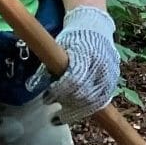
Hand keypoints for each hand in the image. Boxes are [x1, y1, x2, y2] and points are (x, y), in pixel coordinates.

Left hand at [46, 6, 120, 124]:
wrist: (95, 27)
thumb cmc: (72, 38)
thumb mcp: (56, 48)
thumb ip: (46, 67)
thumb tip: (31, 87)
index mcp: (86, 55)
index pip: (73, 81)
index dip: (58, 92)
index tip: (46, 99)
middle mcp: (101, 65)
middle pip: (85, 95)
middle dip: (67, 107)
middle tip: (53, 115)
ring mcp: (110, 73)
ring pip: (95, 101)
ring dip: (78, 112)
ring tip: (62, 116)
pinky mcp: (114, 79)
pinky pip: (103, 99)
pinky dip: (89, 108)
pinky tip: (78, 111)